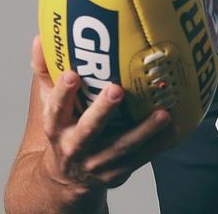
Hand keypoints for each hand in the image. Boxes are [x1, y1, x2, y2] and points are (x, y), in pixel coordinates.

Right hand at [30, 35, 173, 190]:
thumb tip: (41, 37)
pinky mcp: (118, 172)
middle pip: (89, 129)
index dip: (62, 92)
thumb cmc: (63, 130)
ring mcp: (98, 163)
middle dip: (103, 110)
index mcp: (57, 128)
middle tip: (117, 90)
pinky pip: (142, 158)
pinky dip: (159, 144)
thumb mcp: (48, 104)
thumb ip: (45, 72)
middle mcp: (75, 147)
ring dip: (144, 131)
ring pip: (122, 147)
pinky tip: (176, 128)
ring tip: (163, 114)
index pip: (55, 109)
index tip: (72, 74)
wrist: (66, 179)